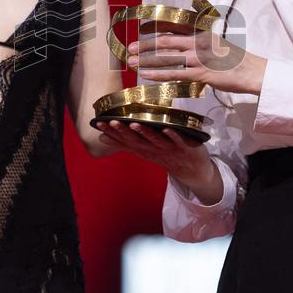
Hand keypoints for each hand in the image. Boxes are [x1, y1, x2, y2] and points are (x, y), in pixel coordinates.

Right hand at [96, 120, 223, 203]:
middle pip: (137, 140)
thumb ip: (125, 143)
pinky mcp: (185, 148)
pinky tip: (166, 128)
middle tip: (112, 121)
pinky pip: (178, 140)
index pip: (124, 140)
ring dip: (145, 132)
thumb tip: (102, 138)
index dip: (111, 132)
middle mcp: (154, 150)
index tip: (98, 122)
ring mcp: (169, 149)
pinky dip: (173, 135)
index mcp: (144, 149)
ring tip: (134, 123)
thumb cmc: (166, 155)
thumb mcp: (143, 150)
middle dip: (123, 131)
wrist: (194, 171)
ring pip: (155, 140)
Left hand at [127, 31, 266, 94]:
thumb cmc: (235, 59)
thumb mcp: (217, 42)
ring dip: (147, 60)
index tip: (141, 30)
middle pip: (165, 41)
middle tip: (131, 48)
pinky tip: (146, 75)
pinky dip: (158, 74)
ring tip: (133, 62)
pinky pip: (174, 74)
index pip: (173, 26)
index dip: (155, 28)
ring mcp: (198, 57)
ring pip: (166, 58)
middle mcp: (197, 42)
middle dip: (145, 44)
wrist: (252, 71)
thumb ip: (200, 40)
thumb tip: (186, 41)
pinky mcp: (200, 73)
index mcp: (201, 32)